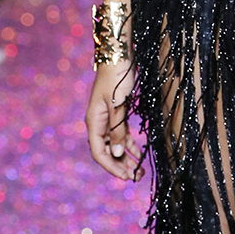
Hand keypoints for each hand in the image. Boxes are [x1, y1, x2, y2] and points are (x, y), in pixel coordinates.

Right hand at [86, 62, 138, 178]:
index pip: (100, 152)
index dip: (112, 167)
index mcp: (94, 122)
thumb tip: (119, 153)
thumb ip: (118, 130)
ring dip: (127, 158)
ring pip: (116, 145)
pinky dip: (130, 145)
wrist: (118, 55)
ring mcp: (107, 119)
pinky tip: (139, 153)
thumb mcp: (119, 105)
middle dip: (120, 166)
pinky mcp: (116, 113)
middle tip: (136, 177)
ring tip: (140, 170)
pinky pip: (122, 135)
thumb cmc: (117, 78)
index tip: (125, 178)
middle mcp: (98, 123)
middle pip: (107, 152)